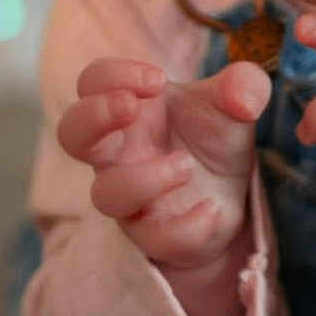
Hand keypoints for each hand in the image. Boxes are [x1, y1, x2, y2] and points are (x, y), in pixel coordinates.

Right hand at [57, 57, 271, 269]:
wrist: (232, 196)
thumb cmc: (212, 139)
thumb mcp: (235, 105)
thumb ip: (244, 87)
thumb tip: (243, 97)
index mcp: (128, 111)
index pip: (92, 82)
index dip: (114, 75)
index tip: (158, 80)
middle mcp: (118, 154)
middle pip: (71, 134)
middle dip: (93, 116)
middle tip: (130, 106)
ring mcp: (131, 198)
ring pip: (107, 195)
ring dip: (144, 178)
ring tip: (185, 165)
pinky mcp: (155, 236)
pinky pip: (156, 239)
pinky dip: (187, 226)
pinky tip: (213, 209)